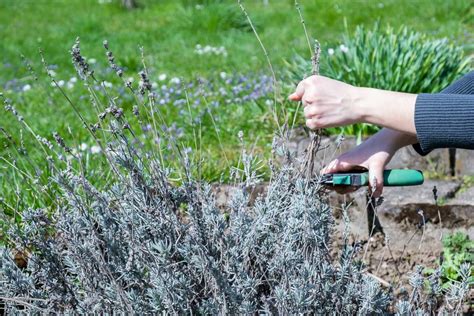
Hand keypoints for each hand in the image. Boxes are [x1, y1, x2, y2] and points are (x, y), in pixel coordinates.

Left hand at [288, 75, 417, 134]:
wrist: (357, 104)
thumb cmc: (342, 93)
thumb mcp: (324, 85)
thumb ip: (305, 90)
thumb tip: (290, 98)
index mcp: (311, 82)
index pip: (300, 90)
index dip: (311, 94)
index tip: (322, 95)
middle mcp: (309, 95)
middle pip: (304, 103)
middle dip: (313, 104)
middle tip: (329, 102)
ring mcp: (311, 109)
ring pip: (306, 114)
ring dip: (316, 114)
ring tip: (329, 110)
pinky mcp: (315, 121)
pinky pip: (309, 124)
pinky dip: (317, 123)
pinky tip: (328, 118)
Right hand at [321, 129, 417, 196]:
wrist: (387, 139)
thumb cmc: (380, 149)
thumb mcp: (377, 166)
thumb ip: (376, 181)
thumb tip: (375, 195)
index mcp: (342, 162)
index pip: (325, 174)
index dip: (327, 183)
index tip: (341, 187)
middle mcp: (342, 162)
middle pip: (332, 180)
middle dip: (340, 187)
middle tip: (353, 187)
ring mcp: (347, 164)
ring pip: (340, 179)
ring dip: (347, 185)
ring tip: (358, 185)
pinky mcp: (354, 165)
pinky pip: (347, 176)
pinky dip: (352, 182)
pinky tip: (362, 181)